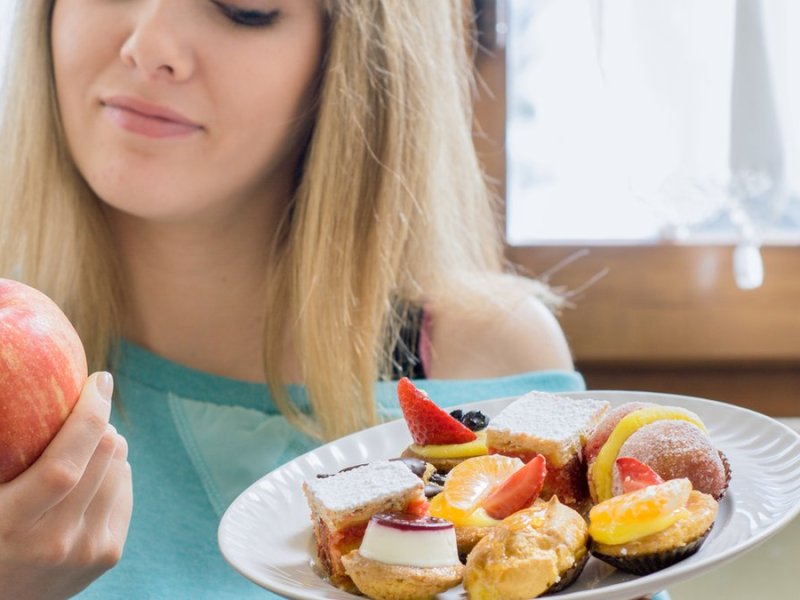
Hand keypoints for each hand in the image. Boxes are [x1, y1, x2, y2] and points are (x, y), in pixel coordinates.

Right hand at [0, 372, 132, 599]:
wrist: (0, 597)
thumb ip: (2, 454)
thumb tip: (14, 398)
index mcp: (12, 524)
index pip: (65, 463)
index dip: (89, 415)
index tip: (99, 380)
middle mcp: (56, 542)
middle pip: (105, 457)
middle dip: (100, 423)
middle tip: (85, 412)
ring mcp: (87, 551)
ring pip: (120, 469)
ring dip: (108, 446)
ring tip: (86, 444)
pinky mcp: (108, 556)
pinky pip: (125, 492)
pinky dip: (114, 472)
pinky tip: (93, 473)